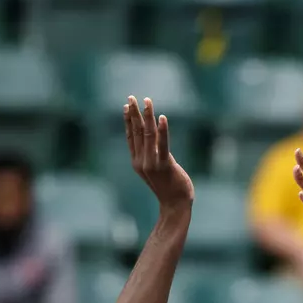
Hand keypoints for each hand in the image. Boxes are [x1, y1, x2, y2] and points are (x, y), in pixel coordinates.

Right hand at [124, 96, 192, 212]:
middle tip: (131, 97)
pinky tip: (162, 118)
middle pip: (136, 132)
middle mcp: (141, 161)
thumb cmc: (168, 187)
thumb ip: (154, 154)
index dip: (128, 121)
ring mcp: (152, 163)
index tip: (127, 106)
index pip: (131, 137)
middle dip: (134, 114)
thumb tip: (156, 138)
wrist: (175, 205)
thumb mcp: (157, 169)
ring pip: (148, 135)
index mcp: (137, 162)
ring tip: (147, 101)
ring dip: (147, 116)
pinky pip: (163, 144)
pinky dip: (163, 130)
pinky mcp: (165, 165)